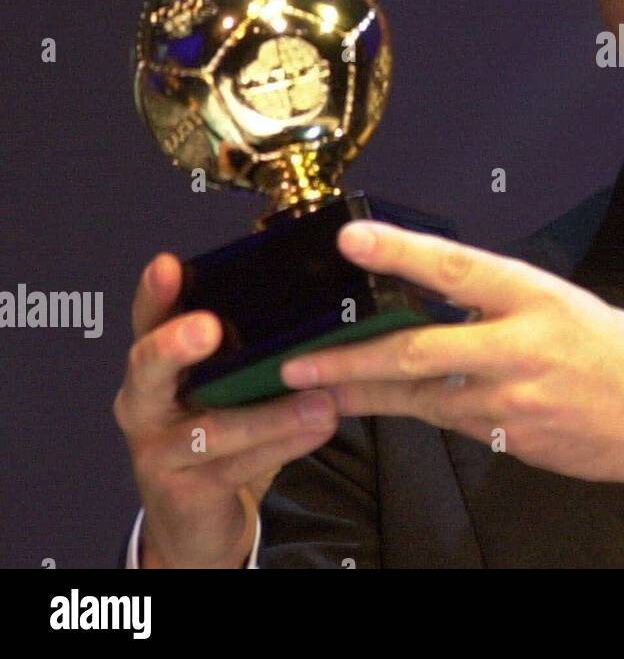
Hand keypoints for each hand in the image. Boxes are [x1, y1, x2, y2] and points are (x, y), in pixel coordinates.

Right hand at [113, 253, 340, 567]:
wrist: (193, 519)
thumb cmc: (218, 429)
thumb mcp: (224, 384)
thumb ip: (246, 345)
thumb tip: (312, 291)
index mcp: (156, 365)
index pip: (148, 320)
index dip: (154, 293)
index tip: (167, 264)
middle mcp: (144, 403)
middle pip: (148, 369)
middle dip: (175, 345)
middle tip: (208, 328)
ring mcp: (158, 451)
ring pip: (211, 429)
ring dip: (270, 415)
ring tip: (320, 401)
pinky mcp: (184, 492)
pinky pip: (237, 466)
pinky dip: (284, 444)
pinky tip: (321, 426)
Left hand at [280, 221, 623, 515]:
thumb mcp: (568, 305)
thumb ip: (504, 301)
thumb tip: (442, 293)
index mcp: (538, 298)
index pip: (459, 268)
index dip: (401, 250)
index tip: (351, 238)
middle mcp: (522, 347)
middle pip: (419, 351)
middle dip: (350, 359)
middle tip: (298, 363)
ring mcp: (514, 399)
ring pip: (420, 397)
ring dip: (363, 393)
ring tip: (316, 389)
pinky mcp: (511, 437)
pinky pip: (449, 421)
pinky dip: (413, 411)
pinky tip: (382, 406)